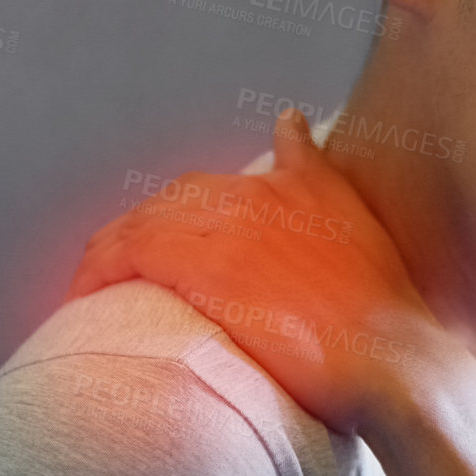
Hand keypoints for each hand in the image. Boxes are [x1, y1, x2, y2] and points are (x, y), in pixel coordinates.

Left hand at [62, 108, 452, 434]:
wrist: (390, 357)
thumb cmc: (382, 310)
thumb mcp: (356, 218)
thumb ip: (315, 167)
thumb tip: (289, 118)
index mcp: (287, 183)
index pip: (205, 190)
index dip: (172, 221)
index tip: (160, 253)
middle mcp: (250, 194)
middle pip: (165, 206)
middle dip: (136, 238)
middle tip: (117, 279)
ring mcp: (222, 227)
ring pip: (139, 227)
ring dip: (109, 258)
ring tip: (92, 292)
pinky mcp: (198, 264)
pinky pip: (125, 255)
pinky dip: (98, 272)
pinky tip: (85, 296)